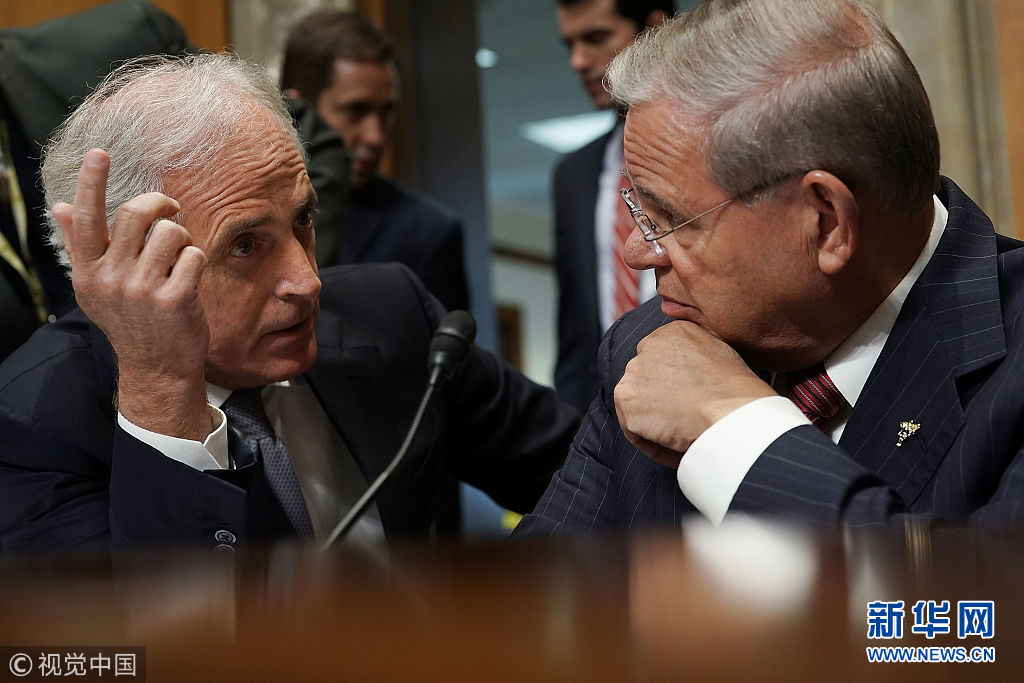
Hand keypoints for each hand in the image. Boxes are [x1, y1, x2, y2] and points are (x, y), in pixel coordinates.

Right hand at [51, 149, 214, 439]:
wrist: (157, 368)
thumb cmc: (132, 320)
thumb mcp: (99, 288)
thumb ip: (83, 246)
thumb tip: (59, 207)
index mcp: (88, 272)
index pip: (86, 219)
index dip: (92, 182)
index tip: (99, 153)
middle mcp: (110, 279)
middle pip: (136, 213)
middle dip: (161, 204)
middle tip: (172, 211)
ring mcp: (142, 290)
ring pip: (171, 231)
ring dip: (182, 237)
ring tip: (179, 256)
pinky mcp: (174, 299)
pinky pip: (193, 254)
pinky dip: (197, 260)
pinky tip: (190, 278)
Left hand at [613, 321, 774, 467]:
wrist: (731, 410)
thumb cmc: (736, 390)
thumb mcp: (719, 354)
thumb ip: (695, 355)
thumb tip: (686, 375)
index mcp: (671, 333)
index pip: (661, 360)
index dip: (675, 386)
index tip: (689, 402)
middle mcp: (647, 347)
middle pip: (646, 381)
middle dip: (662, 402)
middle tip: (686, 421)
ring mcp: (633, 374)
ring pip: (638, 405)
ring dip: (656, 424)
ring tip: (683, 437)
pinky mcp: (625, 401)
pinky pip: (634, 430)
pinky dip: (653, 444)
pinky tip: (677, 448)